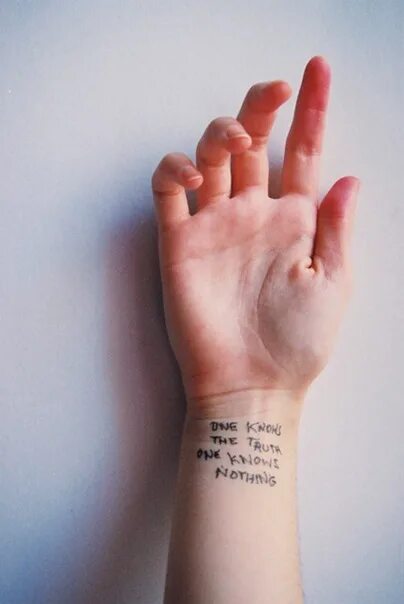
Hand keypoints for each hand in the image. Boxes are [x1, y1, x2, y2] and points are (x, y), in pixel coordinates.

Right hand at [151, 56, 359, 407]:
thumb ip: (337, 230)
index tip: (318, 70)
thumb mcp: (333, 284)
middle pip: (254, 143)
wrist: (251, 385)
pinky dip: (176, 170)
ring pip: (210, 157)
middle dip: (262, 107)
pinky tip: (194, 173)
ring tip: (238, 137)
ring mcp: (216, 226)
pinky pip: (170, 192)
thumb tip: (350, 178)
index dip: (312, 111)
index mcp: (295, 222)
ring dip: (221, 132)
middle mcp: (254, 215)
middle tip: (276, 88)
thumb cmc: (297, 344)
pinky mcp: (180, 242)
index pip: (304, 154)